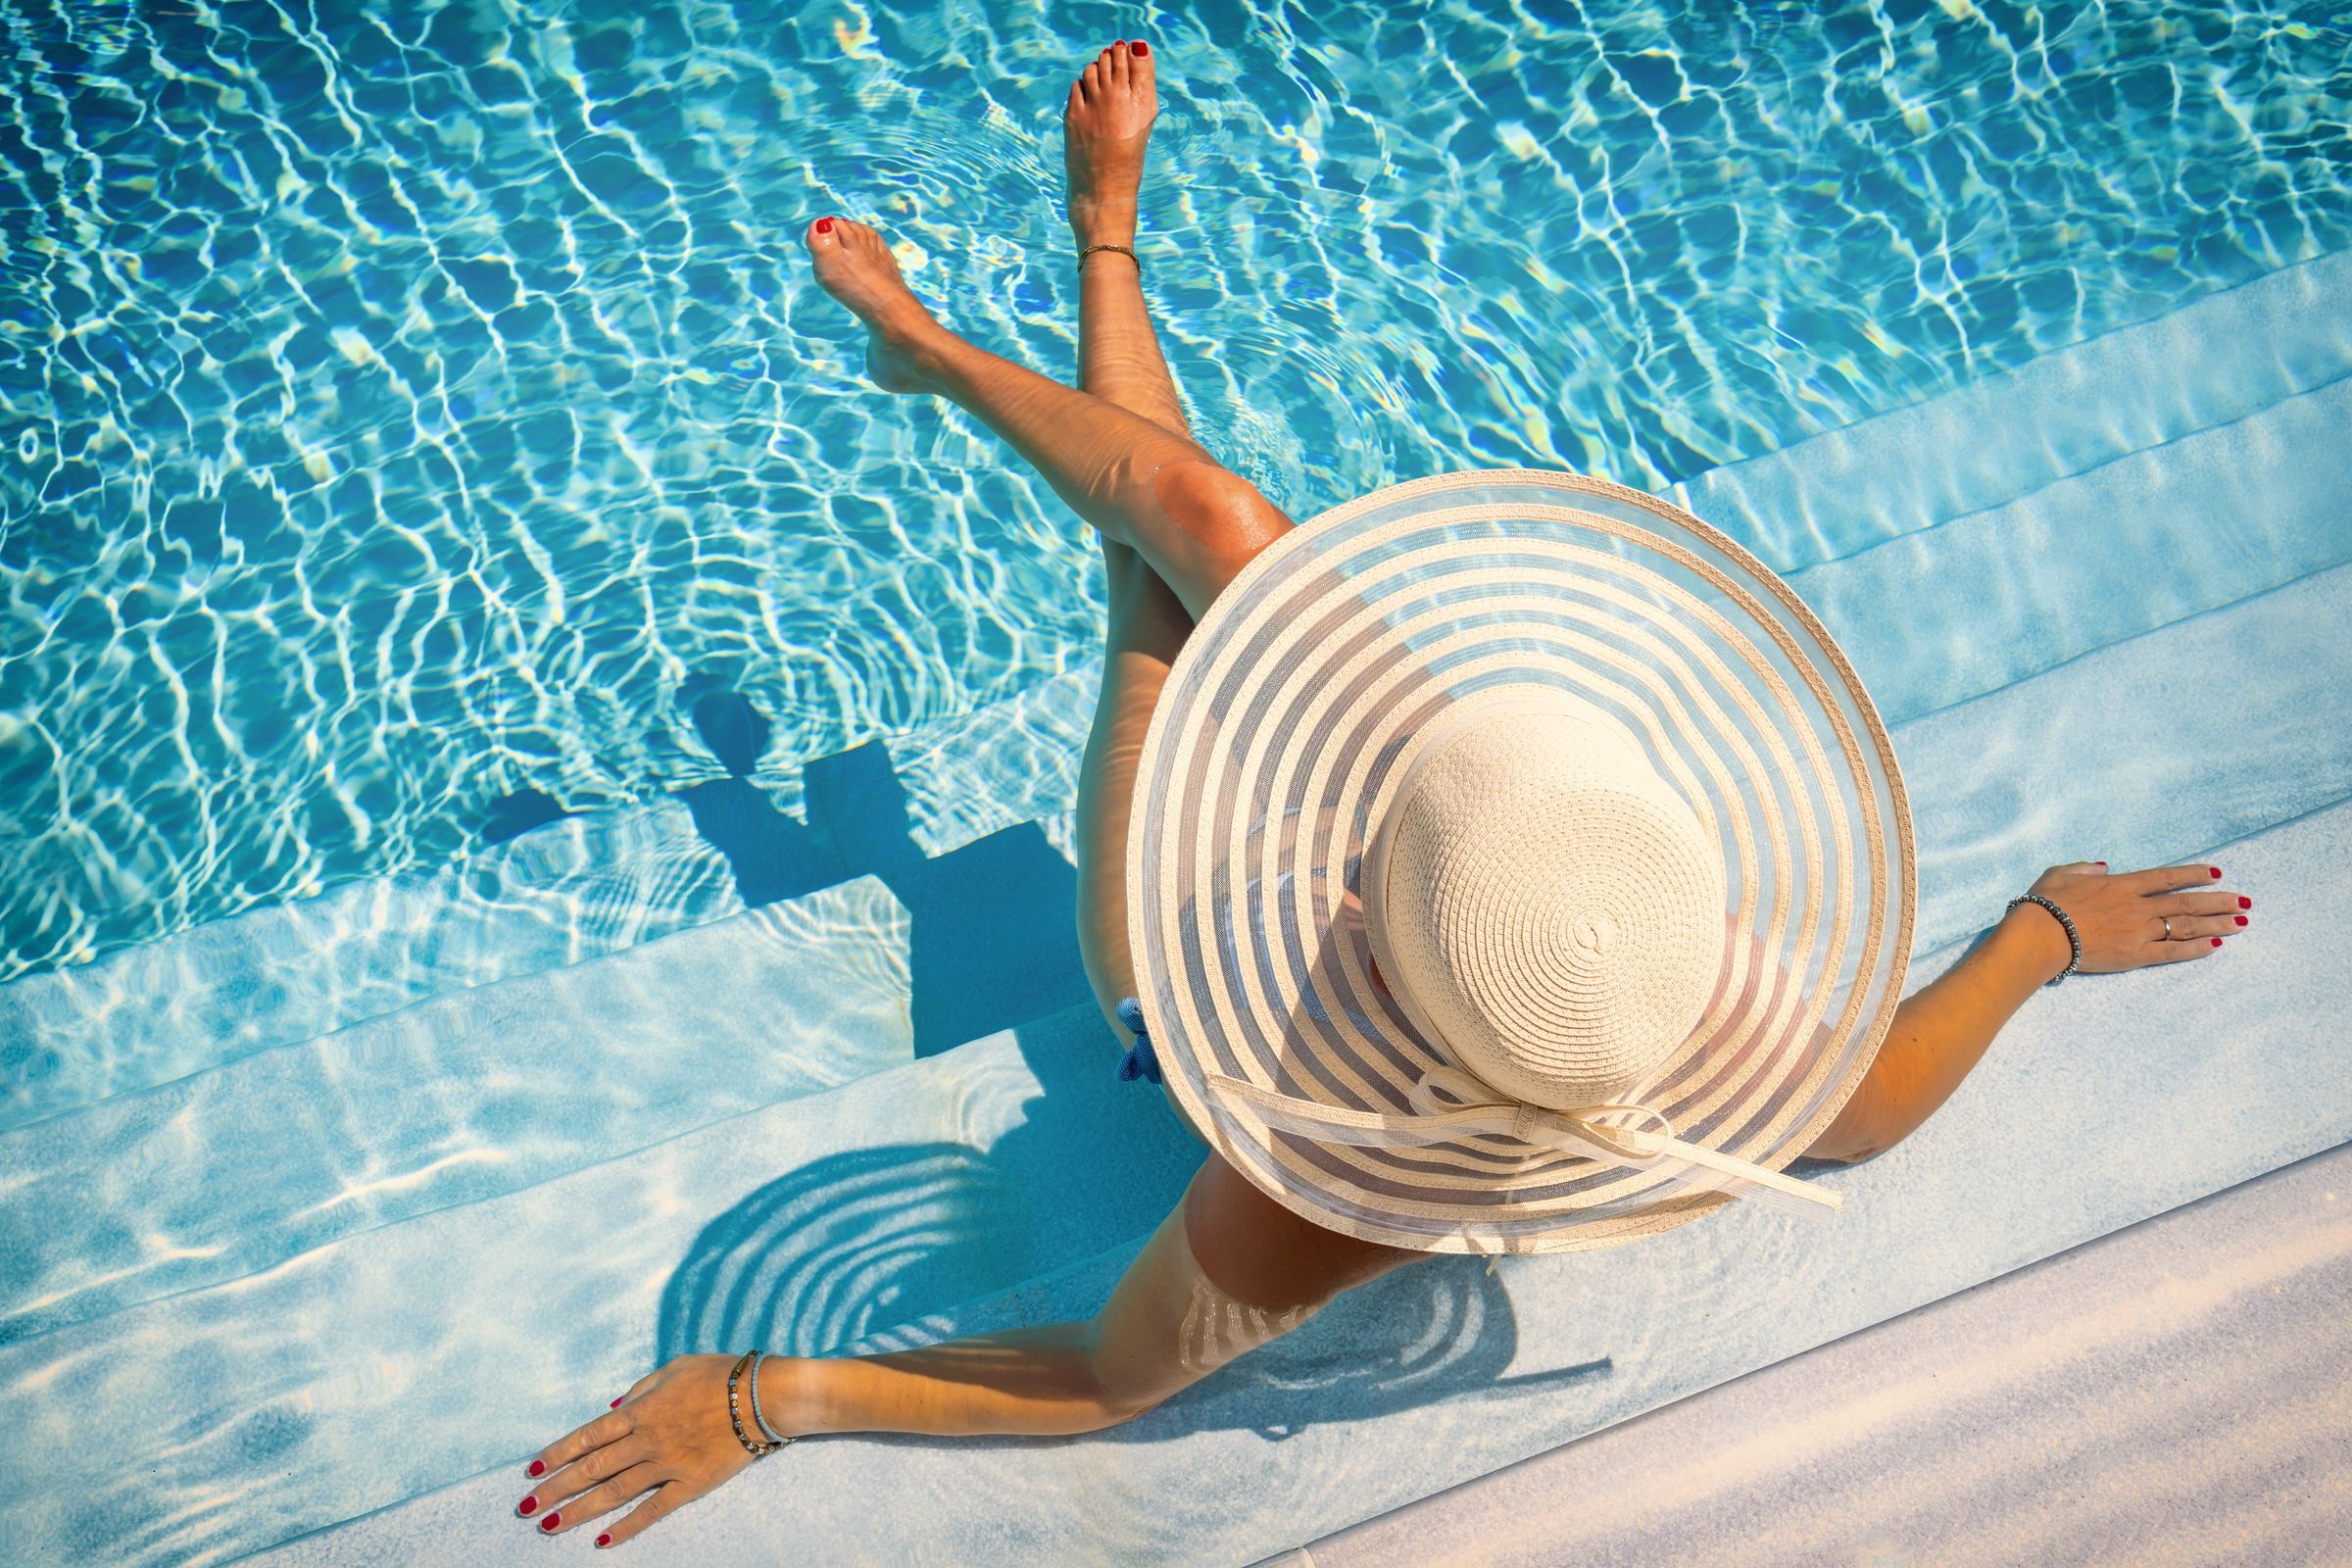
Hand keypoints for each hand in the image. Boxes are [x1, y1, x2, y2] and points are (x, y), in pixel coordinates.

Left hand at [514, 1353, 771, 1548]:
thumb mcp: (674, 1368)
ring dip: (579, 1511)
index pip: (588, 1436)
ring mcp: (667, 1465)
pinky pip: (653, 1510)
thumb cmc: (719, 1375)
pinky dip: (627, 1526)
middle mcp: (647, 1440)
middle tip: (526, 1507)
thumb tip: (613, 1409)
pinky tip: (603, 1540)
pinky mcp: (689, 1485)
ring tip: (550, 1526)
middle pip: (592, 1469)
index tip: (533, 1470)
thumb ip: (640, 1389)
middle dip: (555, 1489)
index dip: (558, 1454)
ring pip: (613, 1493)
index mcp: (641, 1410)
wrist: (763, 1396)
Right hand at [2009, 859, 2248, 977]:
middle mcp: (2137, 906)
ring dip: (2216, 924)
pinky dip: (2195, 949)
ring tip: (2242, 923)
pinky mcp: (2135, 955)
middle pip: (2187, 902)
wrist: (2040, 934)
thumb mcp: (2060, 873)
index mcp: (2122, 885)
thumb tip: (2103, 866)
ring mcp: (2139, 931)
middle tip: (2244, 901)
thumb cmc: (2045, 903)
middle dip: (2218, 901)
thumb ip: (2084, 868)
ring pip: (2186, 925)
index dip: (2194, 874)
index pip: (2167, 877)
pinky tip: (2216, 946)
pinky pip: (2172, 952)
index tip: (2217, 873)